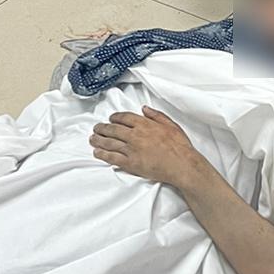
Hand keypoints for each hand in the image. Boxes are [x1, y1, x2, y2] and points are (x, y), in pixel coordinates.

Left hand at [90, 106, 204, 189]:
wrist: (181, 164)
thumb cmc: (179, 146)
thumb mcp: (171, 125)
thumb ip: (156, 115)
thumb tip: (145, 109)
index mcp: (144, 124)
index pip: (124, 118)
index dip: (114, 117)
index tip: (110, 118)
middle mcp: (135, 135)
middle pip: (113, 129)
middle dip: (102, 128)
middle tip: (96, 128)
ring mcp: (131, 150)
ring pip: (109, 143)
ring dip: (98, 140)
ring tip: (92, 139)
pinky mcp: (130, 163)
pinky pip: (112, 157)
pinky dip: (103, 154)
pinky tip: (97, 152)